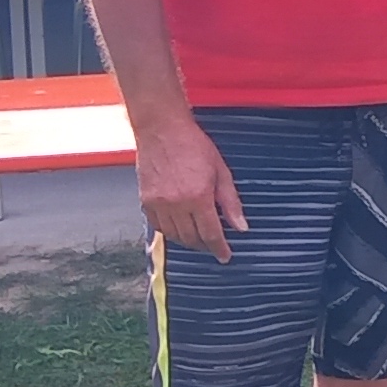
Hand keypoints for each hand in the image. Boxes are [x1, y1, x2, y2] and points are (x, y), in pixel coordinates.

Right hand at [136, 112, 248, 259]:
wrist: (162, 130)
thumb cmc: (193, 145)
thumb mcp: (221, 171)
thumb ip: (231, 202)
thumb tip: (240, 226)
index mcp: (198, 197)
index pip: (211, 233)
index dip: (220, 248)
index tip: (225, 256)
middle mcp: (176, 204)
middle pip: (191, 238)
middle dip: (205, 245)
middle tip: (213, 244)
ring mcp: (158, 204)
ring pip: (173, 235)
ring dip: (187, 240)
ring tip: (198, 237)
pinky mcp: (145, 201)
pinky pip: (158, 226)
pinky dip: (170, 230)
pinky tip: (179, 226)